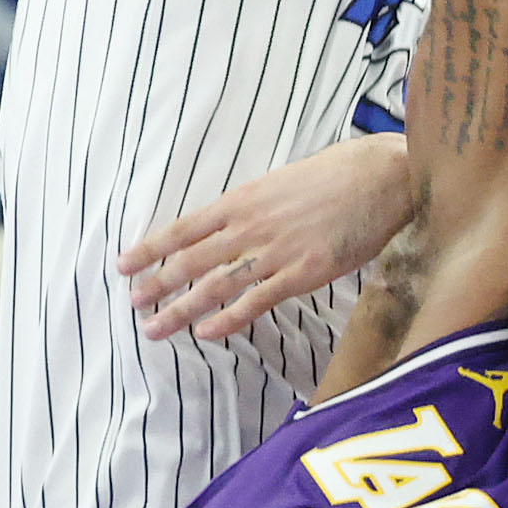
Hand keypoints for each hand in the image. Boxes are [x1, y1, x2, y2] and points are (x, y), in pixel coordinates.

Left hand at [116, 135, 412, 341]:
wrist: (383, 177)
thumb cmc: (338, 175)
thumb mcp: (283, 182)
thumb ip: (255, 206)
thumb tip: (231, 223)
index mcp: (245, 199)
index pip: (185, 228)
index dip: (152, 247)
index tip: (125, 264)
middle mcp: (252, 225)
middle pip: (193, 259)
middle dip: (157, 283)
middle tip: (131, 303)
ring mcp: (277, 250)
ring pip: (217, 284)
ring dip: (182, 308)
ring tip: (154, 327)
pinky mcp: (305, 272)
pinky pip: (258, 300)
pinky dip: (230, 318)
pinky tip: (207, 333)